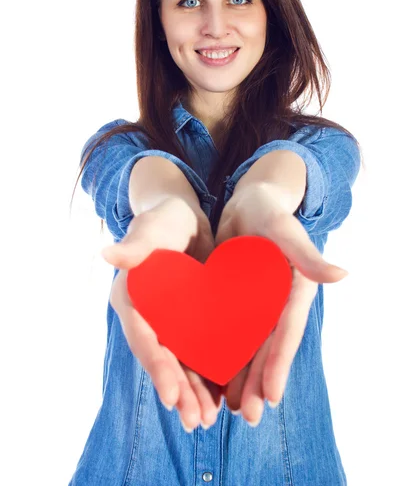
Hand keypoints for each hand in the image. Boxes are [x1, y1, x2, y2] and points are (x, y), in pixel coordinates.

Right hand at [102, 197, 223, 432]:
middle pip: (162, 358)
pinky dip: (208, 373)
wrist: (183, 219)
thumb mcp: (152, 229)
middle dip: (179, 391)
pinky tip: (224, 396)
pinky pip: (196, 352)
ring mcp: (167, 321)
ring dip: (194, 391)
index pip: (144, 337)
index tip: (172, 397)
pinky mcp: (187, 321)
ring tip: (211, 420)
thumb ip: (135, 246)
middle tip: (198, 422)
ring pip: (180, 361)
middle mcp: (146, 316)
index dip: (157, 366)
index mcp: (132, 298)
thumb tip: (107, 254)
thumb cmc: (163, 220)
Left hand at [215, 183, 348, 426]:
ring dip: (241, 376)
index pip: (286, 331)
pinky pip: (229, 333)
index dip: (279, 363)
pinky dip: (222, 354)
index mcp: (293, 291)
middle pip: (266, 347)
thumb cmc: (269, 212)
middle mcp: (277, 304)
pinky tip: (210, 378)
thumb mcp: (284, 230)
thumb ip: (306, 255)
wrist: (247, 205)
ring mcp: (256, 306)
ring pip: (247, 346)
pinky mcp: (236, 303)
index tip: (273, 396)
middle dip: (258, 382)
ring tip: (231, 408)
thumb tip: (341, 275)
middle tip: (248, 417)